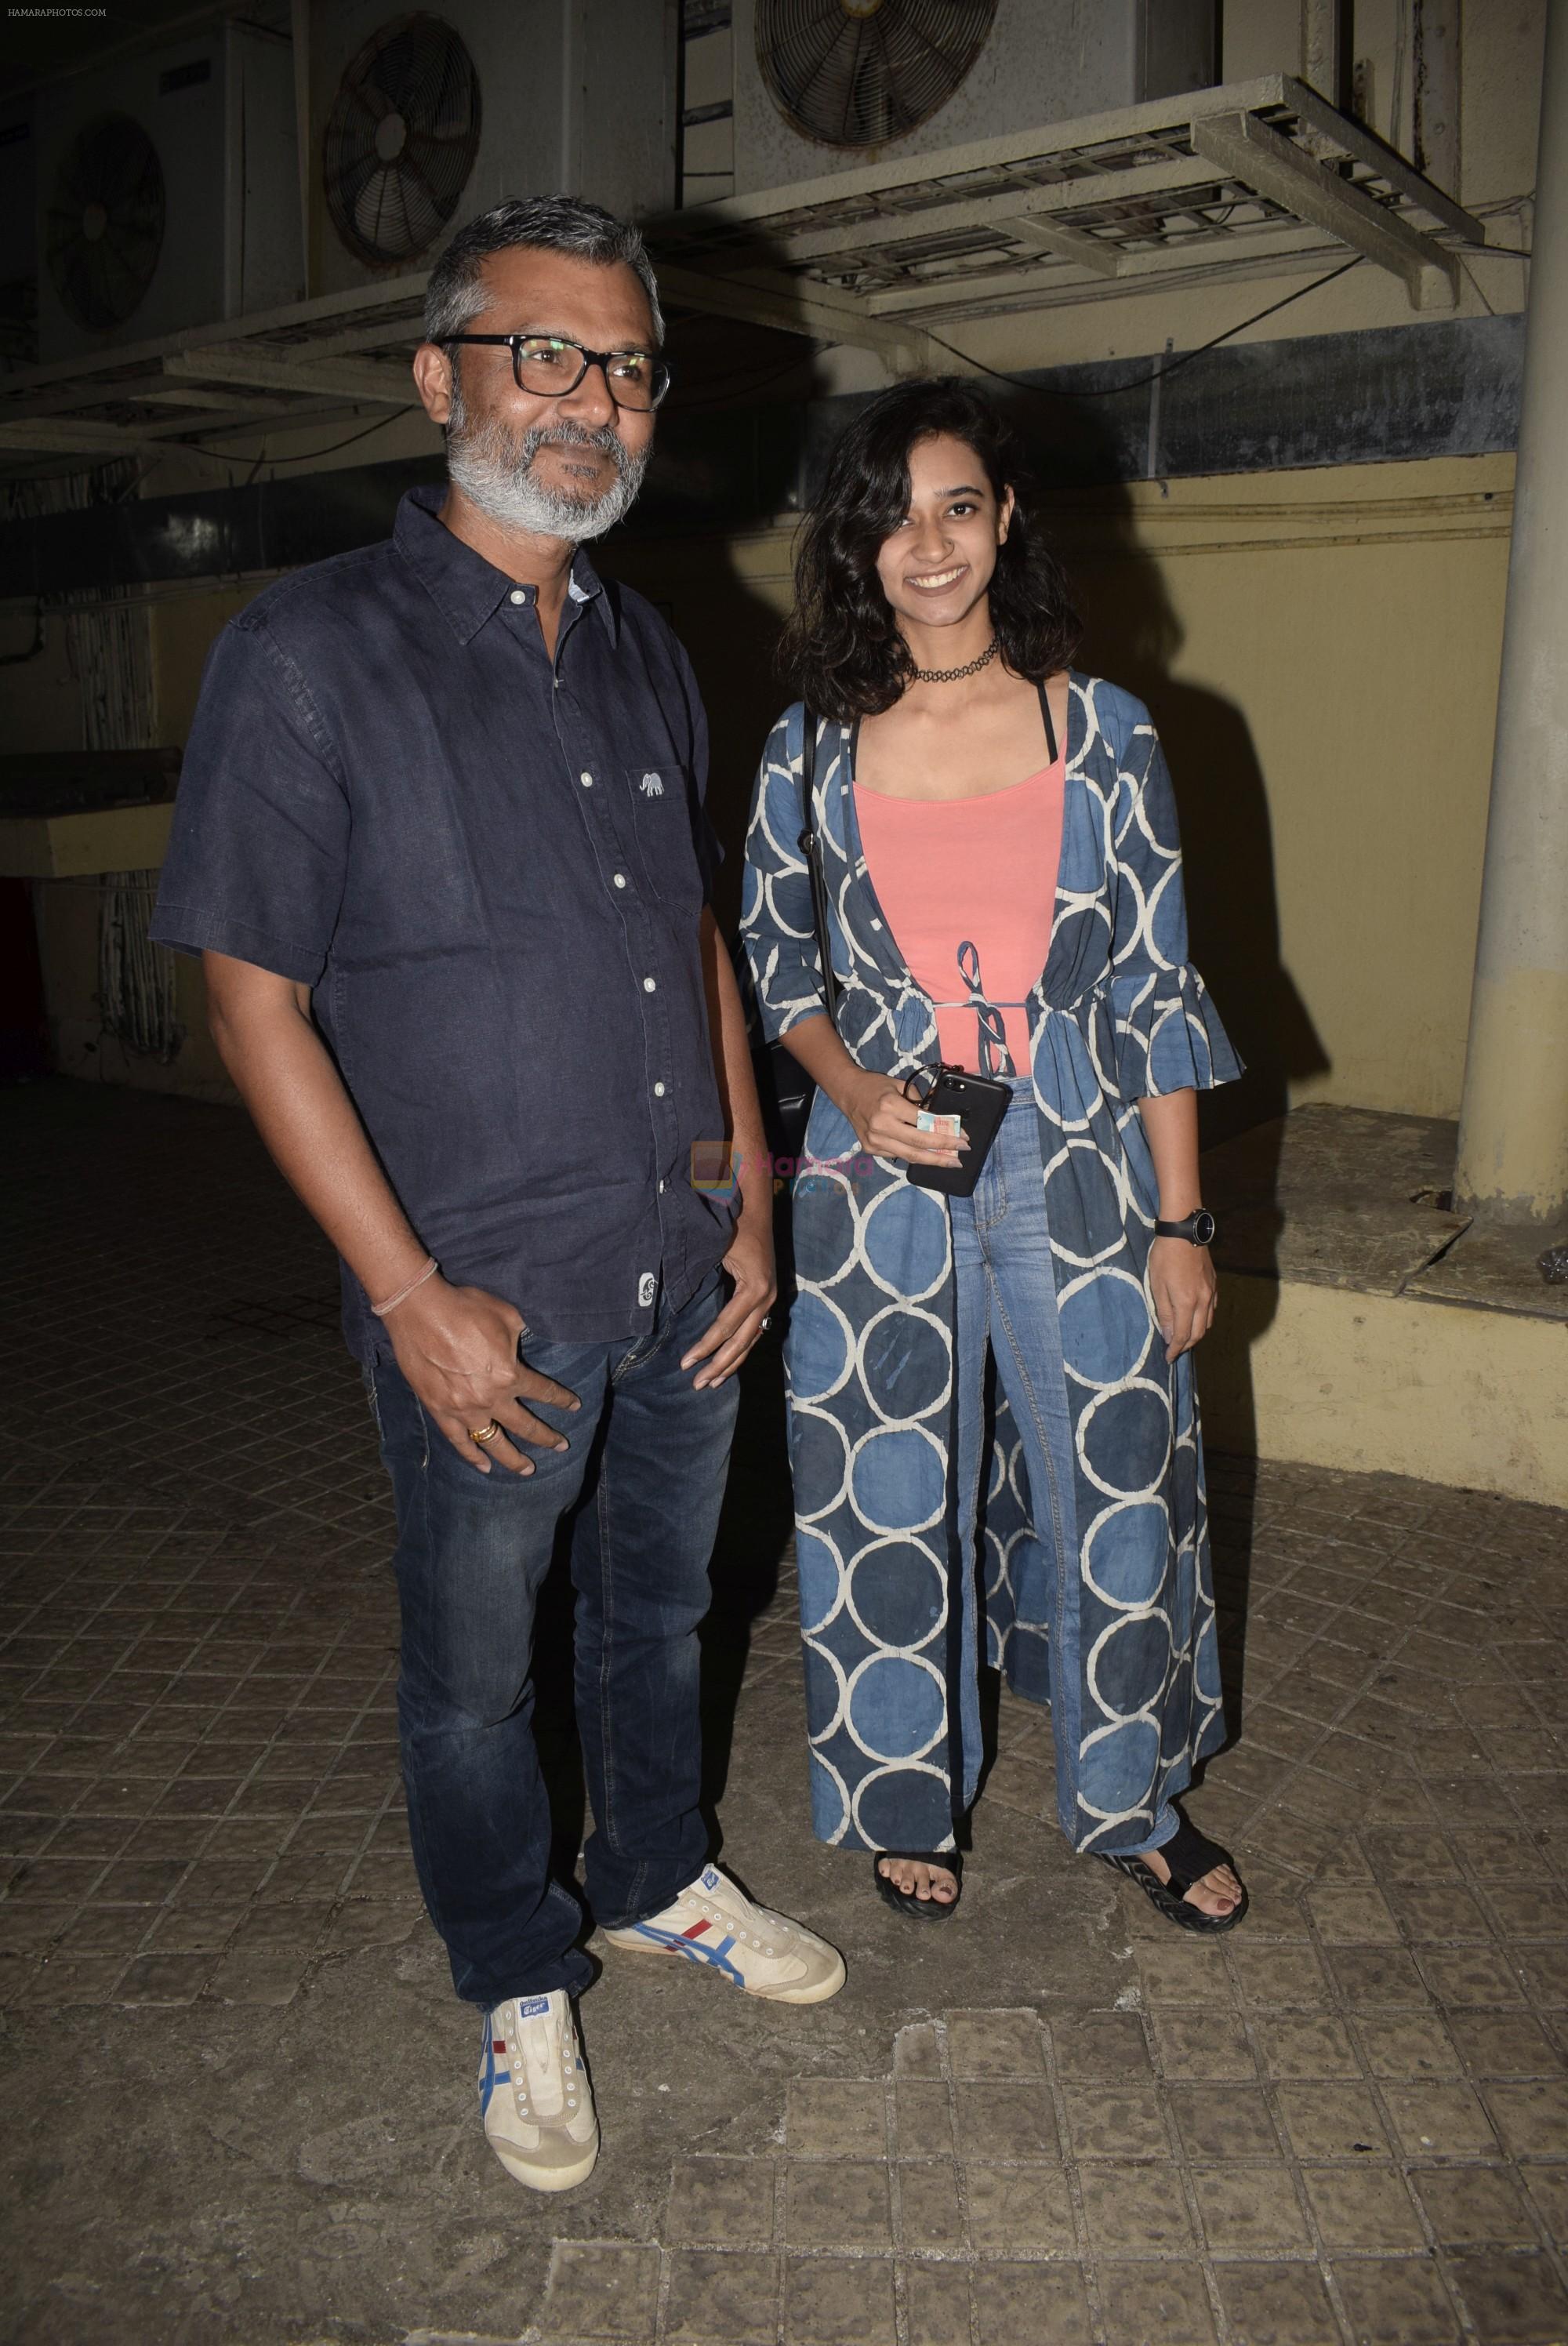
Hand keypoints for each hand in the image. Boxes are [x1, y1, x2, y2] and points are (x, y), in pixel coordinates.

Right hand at [387, 1276, 579, 1473]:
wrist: (419, 1310)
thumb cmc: (465, 1308)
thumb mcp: (507, 1316)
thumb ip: (524, 1334)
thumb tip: (534, 1338)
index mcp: (509, 1375)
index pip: (544, 1391)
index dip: (562, 1399)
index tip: (574, 1406)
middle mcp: (490, 1398)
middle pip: (525, 1425)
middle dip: (547, 1437)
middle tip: (562, 1446)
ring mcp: (463, 1408)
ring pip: (493, 1442)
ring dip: (513, 1459)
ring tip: (528, 1470)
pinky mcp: (439, 1410)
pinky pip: (458, 1441)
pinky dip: (472, 1455)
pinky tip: (484, 1467)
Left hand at [681, 1211, 776, 1389]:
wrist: (756, 1207)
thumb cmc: (733, 1225)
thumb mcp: (716, 1251)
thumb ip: (702, 1279)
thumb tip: (678, 1308)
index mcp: (756, 1289)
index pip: (726, 1327)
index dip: (705, 1347)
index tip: (686, 1363)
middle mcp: (767, 1298)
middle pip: (742, 1341)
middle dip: (719, 1365)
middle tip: (697, 1385)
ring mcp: (769, 1299)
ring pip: (750, 1340)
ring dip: (731, 1363)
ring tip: (711, 1383)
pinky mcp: (765, 1297)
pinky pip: (753, 1330)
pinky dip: (740, 1348)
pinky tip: (728, 1362)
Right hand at [839, 1070, 966, 1168]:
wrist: (847, 1092)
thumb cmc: (876, 1086)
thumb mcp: (900, 1085)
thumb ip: (920, 1102)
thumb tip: (941, 1120)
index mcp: (890, 1105)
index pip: (925, 1122)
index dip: (946, 1131)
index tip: (963, 1136)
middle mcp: (881, 1125)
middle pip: (919, 1143)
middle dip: (944, 1150)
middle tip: (961, 1154)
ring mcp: (874, 1140)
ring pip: (910, 1155)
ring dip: (933, 1160)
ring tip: (950, 1162)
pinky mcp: (870, 1149)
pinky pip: (898, 1156)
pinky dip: (915, 1156)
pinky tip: (928, 1156)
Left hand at [1148, 1236, 1215, 1363]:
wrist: (1184, 1231)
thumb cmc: (1165, 1257)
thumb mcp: (1157, 1285)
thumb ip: (1165, 1313)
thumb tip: (1169, 1336)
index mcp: (1187, 1303)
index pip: (1182, 1335)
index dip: (1175, 1349)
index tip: (1168, 1357)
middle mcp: (1203, 1300)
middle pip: (1198, 1333)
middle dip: (1186, 1345)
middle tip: (1175, 1350)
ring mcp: (1211, 1291)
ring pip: (1208, 1322)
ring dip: (1196, 1333)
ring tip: (1183, 1336)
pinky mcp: (1214, 1283)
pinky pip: (1212, 1308)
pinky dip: (1204, 1319)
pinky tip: (1195, 1317)